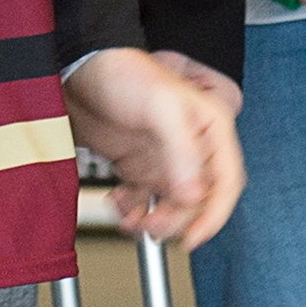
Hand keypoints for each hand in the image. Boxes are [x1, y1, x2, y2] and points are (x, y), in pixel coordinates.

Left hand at [64, 47, 243, 247]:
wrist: (78, 68)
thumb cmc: (122, 71)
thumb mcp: (160, 105)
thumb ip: (182, 150)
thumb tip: (193, 195)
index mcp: (210, 126)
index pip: (227, 180)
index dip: (215, 213)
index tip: (194, 238)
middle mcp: (192, 144)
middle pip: (200, 200)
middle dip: (178, 218)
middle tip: (153, 227)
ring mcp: (166, 157)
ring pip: (173, 205)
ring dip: (155, 219)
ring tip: (133, 220)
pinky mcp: (140, 165)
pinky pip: (145, 201)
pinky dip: (133, 212)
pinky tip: (118, 205)